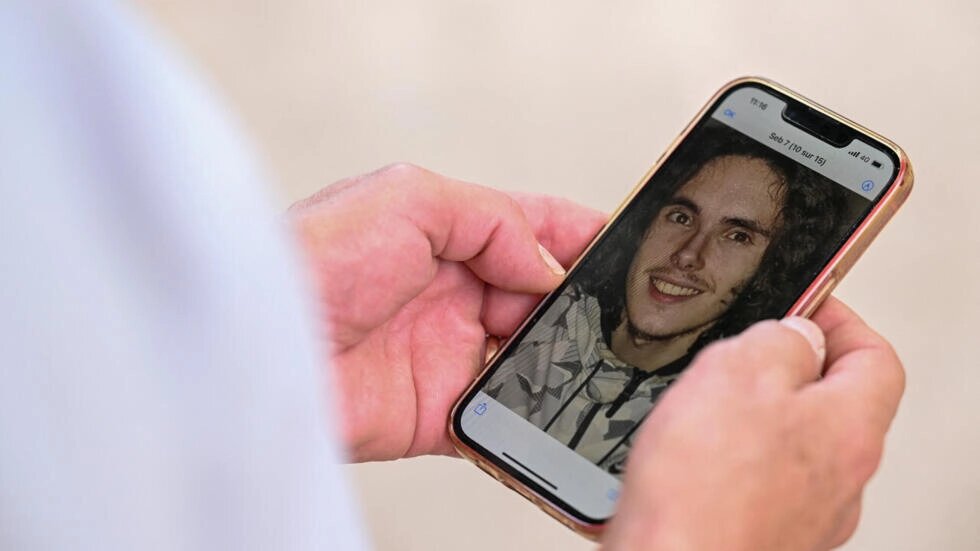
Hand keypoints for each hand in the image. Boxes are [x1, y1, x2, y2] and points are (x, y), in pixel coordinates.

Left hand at [288, 163, 606, 461]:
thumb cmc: (312, 261)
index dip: (576, 236)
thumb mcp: (407, 198)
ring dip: (557, 362)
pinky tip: (549, 414)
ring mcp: (444, 353)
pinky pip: (496, 420)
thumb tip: (544, 263)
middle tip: (607, 314)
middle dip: (573, 305)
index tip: (622, 247)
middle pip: (536, 299)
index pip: (527, 229)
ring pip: (526, 361)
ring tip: (587, 363)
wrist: (259, 350)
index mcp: (442, 235)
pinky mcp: (433, 412)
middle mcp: (448, 294)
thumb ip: (489, 219)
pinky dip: (525, 422)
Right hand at [603, 298, 904, 550]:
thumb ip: (777, 341)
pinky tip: (690, 457)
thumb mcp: (738, 370)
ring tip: (705, 410)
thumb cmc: (704, 489)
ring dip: (756, 418)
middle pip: (834, 404)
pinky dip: (731, 460)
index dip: (840, 323)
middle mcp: (841, 479)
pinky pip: (759, 481)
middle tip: (744, 356)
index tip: (804, 308)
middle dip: (789, 370)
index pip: (876, 359)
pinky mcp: (766, 533)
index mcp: (848, 428)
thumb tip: (793, 334)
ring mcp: (806, 514)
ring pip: (793, 445)